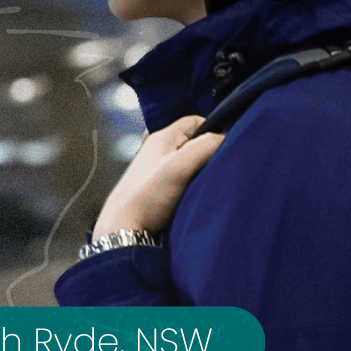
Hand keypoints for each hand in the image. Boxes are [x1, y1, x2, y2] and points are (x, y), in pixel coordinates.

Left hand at [92, 115, 224, 239]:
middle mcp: (160, 152)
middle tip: (219, 165)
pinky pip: (185, 180)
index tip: (224, 145)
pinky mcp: (162, 190)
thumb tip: (225, 138)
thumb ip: (203, 147)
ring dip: (202, 171)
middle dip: (209, 152)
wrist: (124, 229)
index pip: (193, 122)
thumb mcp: (178, 167)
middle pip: (194, 143)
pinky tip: (197, 194)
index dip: (212, 129)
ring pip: (191, 163)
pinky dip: (194, 185)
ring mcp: (160, 171)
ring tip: (208, 182)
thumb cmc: (144, 197)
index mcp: (161, 139)